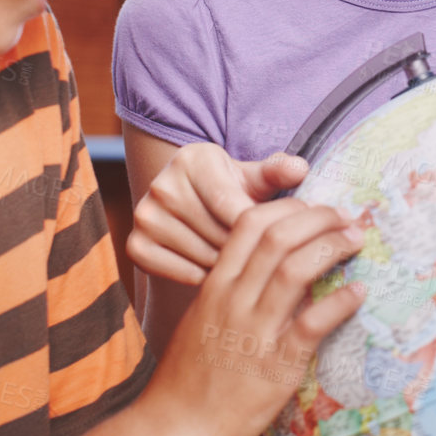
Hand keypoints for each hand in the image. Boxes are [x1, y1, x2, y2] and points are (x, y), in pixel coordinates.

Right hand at [127, 143, 309, 283]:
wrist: (192, 206)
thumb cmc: (231, 191)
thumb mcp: (253, 179)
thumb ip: (277, 173)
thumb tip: (300, 168)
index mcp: (192, 159)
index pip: (230, 203)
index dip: (256, 227)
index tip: (275, 239)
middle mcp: (162, 184)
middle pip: (217, 233)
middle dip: (244, 248)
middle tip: (260, 254)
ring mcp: (144, 215)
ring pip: (202, 255)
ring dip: (226, 265)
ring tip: (241, 261)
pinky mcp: (135, 244)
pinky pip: (179, 272)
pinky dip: (200, 276)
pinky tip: (213, 268)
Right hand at [142, 198, 365, 435]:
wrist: (176, 432)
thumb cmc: (188, 380)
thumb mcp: (201, 321)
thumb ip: (230, 291)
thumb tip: (269, 268)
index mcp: (215, 286)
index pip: (249, 224)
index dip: (287, 207)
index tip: (312, 208)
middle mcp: (233, 301)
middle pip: (278, 237)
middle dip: (317, 217)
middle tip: (345, 217)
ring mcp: (254, 332)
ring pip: (296, 269)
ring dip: (332, 247)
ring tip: (355, 241)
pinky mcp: (276, 365)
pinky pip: (314, 323)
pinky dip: (340, 302)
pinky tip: (358, 292)